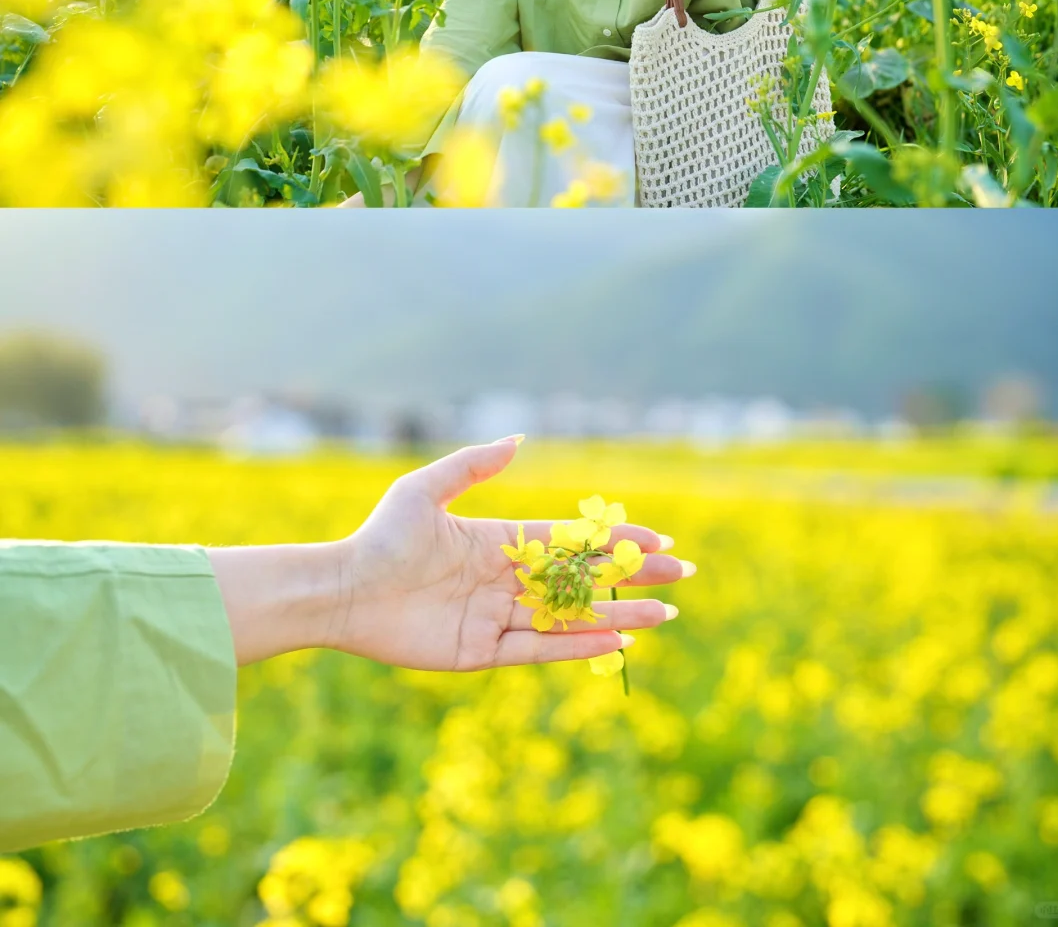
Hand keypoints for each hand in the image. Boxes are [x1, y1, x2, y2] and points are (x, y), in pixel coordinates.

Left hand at [328, 436, 689, 669]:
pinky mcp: (480, 652)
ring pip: (570, 618)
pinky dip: (578, 647)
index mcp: (498, 541)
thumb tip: (517, 438)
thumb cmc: (381, 537)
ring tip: (665, 615)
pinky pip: (538, 650)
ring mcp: (495, 617)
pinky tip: (616, 641)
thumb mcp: (425, 489)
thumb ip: (472, 464)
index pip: (570, 542)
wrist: (343, 591)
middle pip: (582, 581)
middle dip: (632, 578)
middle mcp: (503, 580)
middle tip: (681, 576)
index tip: (656, 540)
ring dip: (619, 616)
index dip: (613, 542)